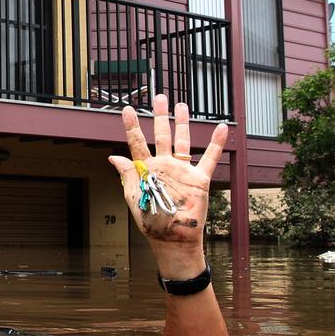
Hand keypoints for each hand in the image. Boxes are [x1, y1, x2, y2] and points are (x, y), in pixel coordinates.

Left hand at [108, 95, 227, 249]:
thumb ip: (127, 174)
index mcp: (146, 168)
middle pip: (162, 135)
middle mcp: (164, 165)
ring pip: (183, 141)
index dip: (132, 126)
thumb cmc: (150, 220)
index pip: (137, 142)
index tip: (128, 109)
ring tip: (182, 106)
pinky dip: (216, 143)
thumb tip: (112, 156)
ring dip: (183, 123)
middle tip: (159, 97)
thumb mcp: (134, 195)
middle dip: (160, 116)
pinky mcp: (199, 178)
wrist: (172, 237)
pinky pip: (210, 157)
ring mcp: (182, 170)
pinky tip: (221, 127)